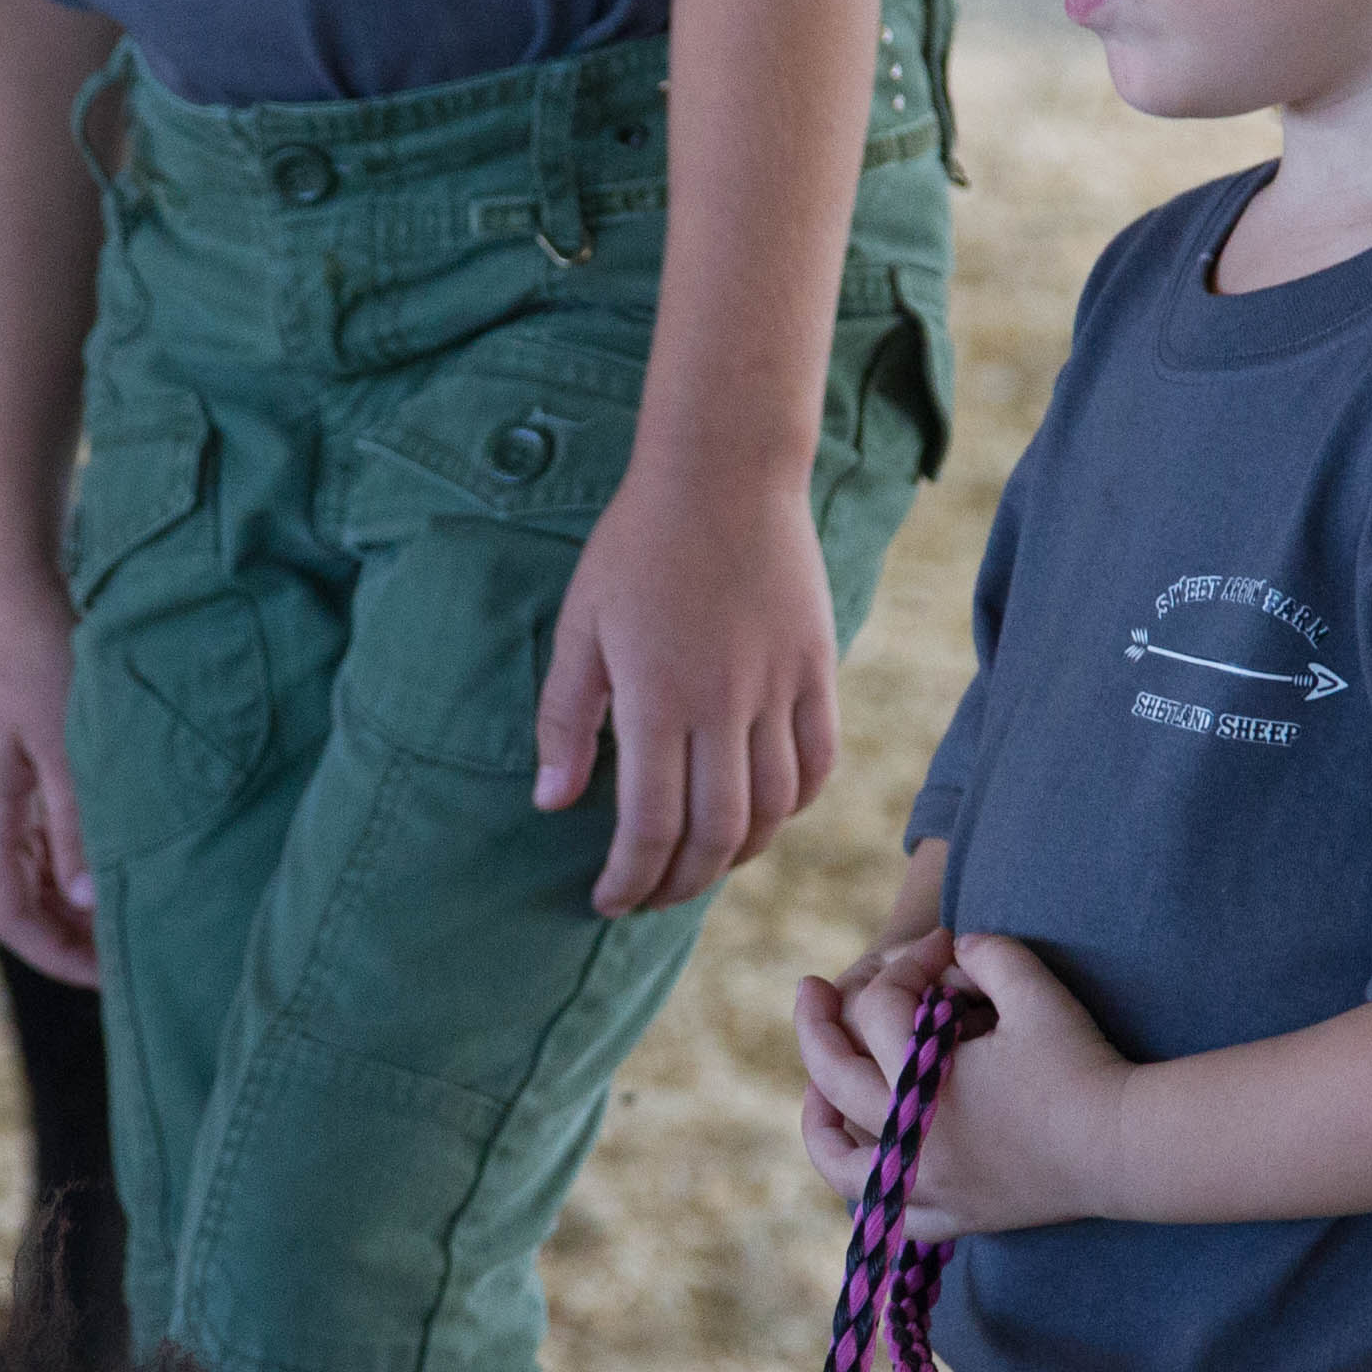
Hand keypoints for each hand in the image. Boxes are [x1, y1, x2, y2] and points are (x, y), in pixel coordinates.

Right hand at [0, 572, 95, 984]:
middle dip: (71, 935)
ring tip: (133, 914)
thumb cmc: (39, 648)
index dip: (58, 957)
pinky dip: (68, 858)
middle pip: (15, 899)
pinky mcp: (2, 760)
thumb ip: (79, 824)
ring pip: (25, 868)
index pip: (6, 916)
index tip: (115, 979)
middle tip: (137, 955)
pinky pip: (32, 831)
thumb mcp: (70, 742)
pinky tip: (112, 862)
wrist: (7, 573)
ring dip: (71, 898)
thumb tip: (87, 901)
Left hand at [535, 455, 839, 914]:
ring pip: (773, 809)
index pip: (650, 827)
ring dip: (736, 854)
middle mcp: (724, 705)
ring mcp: (779, 688)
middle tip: (651, 897)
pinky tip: (763, 815)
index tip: (608, 900)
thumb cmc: (636, 545)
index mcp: (657, 699)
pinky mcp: (817, 669)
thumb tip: (552, 803)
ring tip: (703, 866)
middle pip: (715, 834)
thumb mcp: (581, 626)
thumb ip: (566, 719)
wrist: (724, 471)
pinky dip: (794, 805)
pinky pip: (818, 762)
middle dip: (679, 884)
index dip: (629, 879)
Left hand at [792, 932, 1124, 1242]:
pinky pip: (890, 1216)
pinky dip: (868, 1191)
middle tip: (808, 988)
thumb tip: (953, 948)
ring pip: (840, 1163)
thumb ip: (988, 953)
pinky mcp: (958, 1217)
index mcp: (922, 1084)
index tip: (940, 945)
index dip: (907, 963)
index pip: (883, 1009)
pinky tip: (868, 1163)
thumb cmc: (1083, 1064)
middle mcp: (910, 1142)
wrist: (1128, 1147)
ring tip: (814, 1093)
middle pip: (832, 1076)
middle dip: (815, 1022)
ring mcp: (929, 1188)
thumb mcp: (1035, 990)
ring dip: (817, 1122)